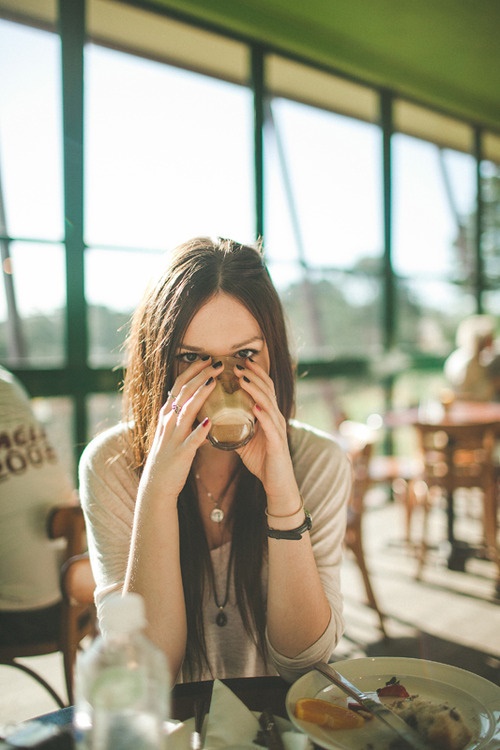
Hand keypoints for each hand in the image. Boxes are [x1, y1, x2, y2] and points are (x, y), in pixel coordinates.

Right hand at [137, 359, 218, 503]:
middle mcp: (168, 422)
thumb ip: (185, 418)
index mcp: (167, 415)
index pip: (179, 385)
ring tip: (214, 382)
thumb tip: (200, 404)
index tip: (207, 359)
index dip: (193, 371)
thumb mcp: (173, 432)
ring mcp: (173, 437)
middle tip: (216, 363)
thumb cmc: (169, 458)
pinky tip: (210, 423)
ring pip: (187, 410)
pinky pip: (191, 440)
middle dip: (200, 375)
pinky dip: (199, 431)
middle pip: (184, 392)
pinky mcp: (180, 454)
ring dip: (200, 394)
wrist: (156, 485)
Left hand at [235, 359, 296, 498]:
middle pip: (267, 390)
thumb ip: (233, 428)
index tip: (240, 361)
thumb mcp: (244, 440)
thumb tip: (212, 419)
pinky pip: (271, 426)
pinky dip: (263, 415)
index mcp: (268, 415)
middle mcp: (275, 418)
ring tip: (243, 379)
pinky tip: (255, 407)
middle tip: (238, 364)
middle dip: (253, 375)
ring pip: (268, 404)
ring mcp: (278, 430)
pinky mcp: (278, 443)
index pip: (263, 388)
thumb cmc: (262, 460)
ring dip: (255, 390)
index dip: (254, 374)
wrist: (276, 483)